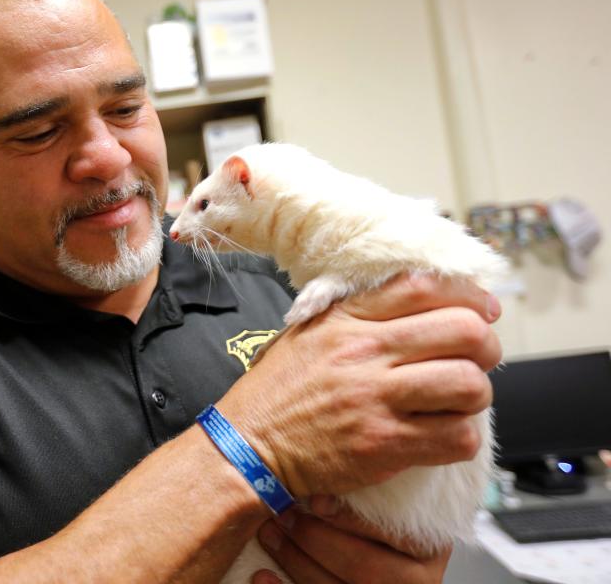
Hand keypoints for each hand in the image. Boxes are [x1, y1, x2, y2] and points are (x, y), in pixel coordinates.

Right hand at [217, 273, 501, 496]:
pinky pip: (457, 437)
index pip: (424, 286)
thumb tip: (419, 302)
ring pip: (470, 385)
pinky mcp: (384, 445)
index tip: (483, 309)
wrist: (249, 446)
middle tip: (478, 359)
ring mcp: (375, 398)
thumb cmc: (278, 392)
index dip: (469, 295)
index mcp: (346, 319)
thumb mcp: (307, 332)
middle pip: (464, 332)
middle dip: (485, 347)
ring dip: (475, 396)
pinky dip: (460, 438)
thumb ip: (357, 314)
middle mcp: (364, 352)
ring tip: (458, 402)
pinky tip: (442, 436)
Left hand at [252, 495, 451, 583]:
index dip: (350, 519)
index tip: (316, 499)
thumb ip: (371, 485)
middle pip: (365, 566)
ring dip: (294, 560)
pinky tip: (262, 576)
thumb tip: (329, 451)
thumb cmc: (371, 518)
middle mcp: (416, 579)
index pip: (393, 534)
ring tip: (268, 534)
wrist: (375, 562)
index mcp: (427, 545)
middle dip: (315, 539)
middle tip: (281, 514)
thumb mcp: (386, 500)